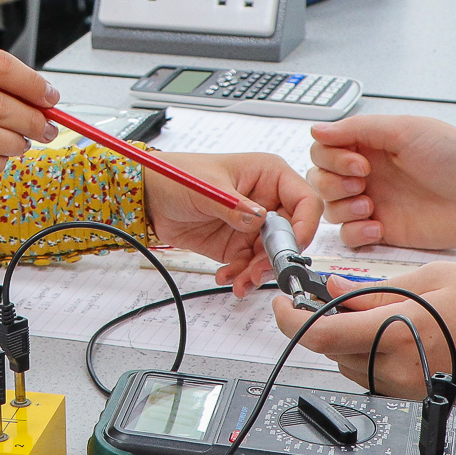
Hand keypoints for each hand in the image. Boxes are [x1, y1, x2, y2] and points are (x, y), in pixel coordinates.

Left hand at [138, 153, 320, 294]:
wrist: (149, 197)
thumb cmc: (177, 176)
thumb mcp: (207, 187)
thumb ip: (234, 206)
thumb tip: (260, 219)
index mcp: (269, 175)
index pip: (306, 202)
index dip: (304, 227)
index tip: (291, 248)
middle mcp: (267, 200)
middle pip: (292, 235)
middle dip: (277, 257)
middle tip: (258, 270)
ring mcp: (254, 225)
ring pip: (272, 256)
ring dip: (258, 272)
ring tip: (240, 280)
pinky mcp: (238, 245)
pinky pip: (250, 266)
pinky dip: (241, 276)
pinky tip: (227, 277)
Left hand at [269, 262, 455, 405]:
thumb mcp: (435, 278)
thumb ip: (378, 287)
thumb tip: (335, 287)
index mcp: (397, 335)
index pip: (320, 336)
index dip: (289, 320)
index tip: (282, 303)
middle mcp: (398, 371)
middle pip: (332, 353)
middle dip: (321, 325)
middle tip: (326, 296)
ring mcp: (411, 390)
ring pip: (354, 366)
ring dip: (348, 340)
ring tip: (371, 308)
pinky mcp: (424, 398)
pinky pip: (380, 377)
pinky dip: (374, 353)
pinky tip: (397, 329)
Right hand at [309, 115, 455, 248]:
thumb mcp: (405, 130)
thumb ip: (357, 130)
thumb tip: (317, 130)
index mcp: (371, 144)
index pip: (325, 149)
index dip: (332, 158)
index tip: (359, 163)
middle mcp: (369, 172)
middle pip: (321, 179)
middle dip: (334, 183)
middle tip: (364, 183)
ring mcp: (375, 202)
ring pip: (331, 207)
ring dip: (342, 207)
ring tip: (370, 207)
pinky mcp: (385, 230)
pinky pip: (350, 236)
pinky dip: (355, 233)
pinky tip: (377, 226)